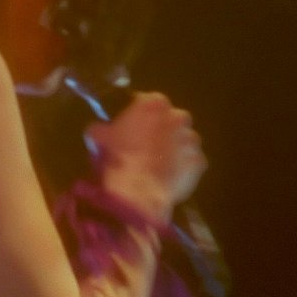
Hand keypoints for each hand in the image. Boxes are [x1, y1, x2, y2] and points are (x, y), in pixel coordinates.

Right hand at [84, 92, 207, 225]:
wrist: (136, 193)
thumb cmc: (116, 159)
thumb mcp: (97, 137)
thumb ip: (102, 127)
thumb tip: (101, 130)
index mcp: (154, 103)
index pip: (145, 102)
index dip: (136, 116)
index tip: (129, 128)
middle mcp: (178, 116)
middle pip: (169, 120)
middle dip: (159, 130)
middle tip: (143, 148)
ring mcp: (192, 140)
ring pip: (182, 141)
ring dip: (172, 149)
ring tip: (155, 166)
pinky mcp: (200, 163)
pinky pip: (189, 163)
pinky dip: (181, 169)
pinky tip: (166, 178)